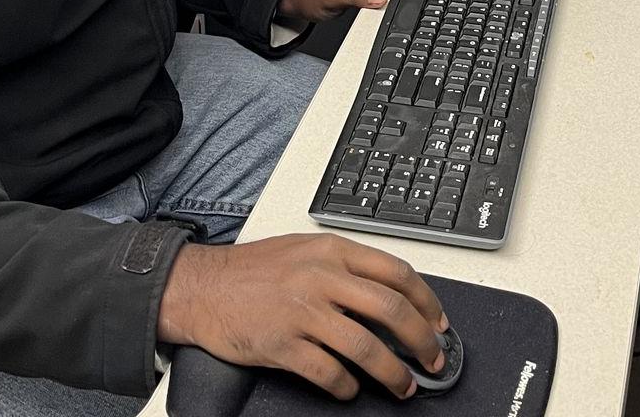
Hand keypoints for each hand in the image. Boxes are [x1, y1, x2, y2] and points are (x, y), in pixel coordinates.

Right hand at [157, 233, 448, 399]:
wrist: (200, 287)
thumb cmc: (251, 271)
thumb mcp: (303, 250)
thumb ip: (345, 267)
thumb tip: (391, 296)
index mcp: (331, 250)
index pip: (396, 272)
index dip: (426, 301)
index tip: (438, 322)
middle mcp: (320, 276)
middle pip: (392, 310)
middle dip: (422, 341)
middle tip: (432, 359)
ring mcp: (301, 311)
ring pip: (366, 347)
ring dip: (393, 374)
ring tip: (403, 386)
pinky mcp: (282, 343)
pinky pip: (329, 372)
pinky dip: (346, 387)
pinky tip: (350, 389)